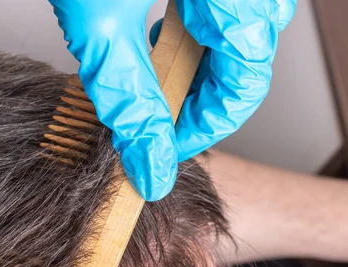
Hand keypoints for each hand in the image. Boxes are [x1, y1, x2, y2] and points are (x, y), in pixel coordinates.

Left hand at [49, 0, 295, 200]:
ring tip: (151, 75)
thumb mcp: (102, 31)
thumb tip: (150, 170)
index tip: (165, 147)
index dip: (204, 127)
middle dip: (198, 100)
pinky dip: (193, 40)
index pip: (245, 85)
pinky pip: (222, 15)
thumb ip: (129, 101)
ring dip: (194, 71)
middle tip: (158, 113)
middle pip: (244, 65)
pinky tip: (158, 41)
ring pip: (236, 41)